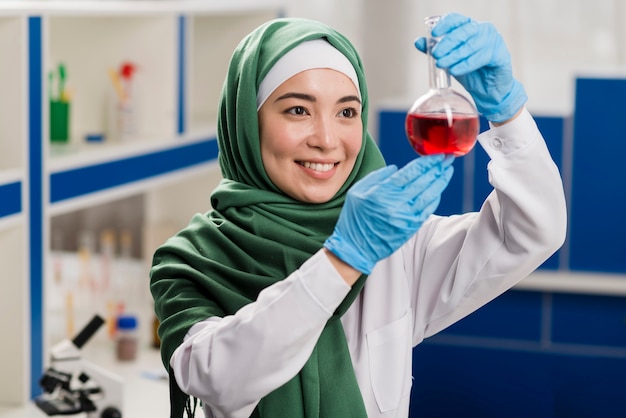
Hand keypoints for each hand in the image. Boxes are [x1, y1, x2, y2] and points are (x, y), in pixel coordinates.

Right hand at [324, 155, 453, 274]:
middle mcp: (396, 204)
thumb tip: (396, 168)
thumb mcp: (356, 192)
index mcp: (382, 192)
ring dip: (440, 181)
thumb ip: (376, 177)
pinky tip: (438, 190)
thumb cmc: (354, 219)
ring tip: (448, 170)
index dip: (426, 162)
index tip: (436, 155)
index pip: (410, 172)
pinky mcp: (410, 227)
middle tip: (448, 158)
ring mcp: (406, 216)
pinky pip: (427, 210)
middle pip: (423, 181)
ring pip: (428, 195)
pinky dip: (434, 198)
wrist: (355, 248)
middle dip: (437, 168)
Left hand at [414, 13, 526, 122]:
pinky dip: (466, 65)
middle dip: (447, 43)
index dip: (445, 25)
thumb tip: (418, 42)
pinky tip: (455, 70)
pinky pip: (481, 58)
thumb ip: (436, 50)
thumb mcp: (450, 61)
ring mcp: (494, 41)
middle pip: (463, 31)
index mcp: (470, 27)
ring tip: (442, 64)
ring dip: (454, 56)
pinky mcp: (501, 55)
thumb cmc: (471, 73)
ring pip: (471, 45)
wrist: (489, 91)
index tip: (434, 34)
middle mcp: (483, 30)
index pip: (457, 19)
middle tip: (435, 54)